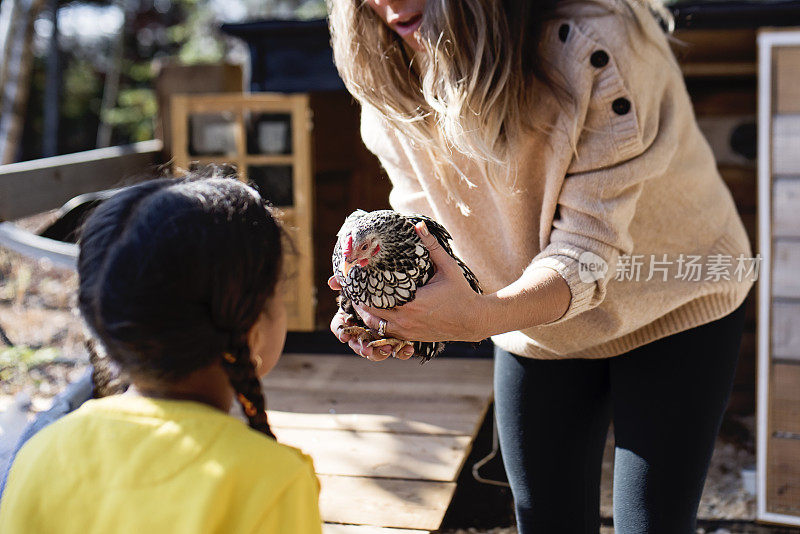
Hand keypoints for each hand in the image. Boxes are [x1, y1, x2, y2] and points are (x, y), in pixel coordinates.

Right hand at [328, 277, 414, 361]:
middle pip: (357, 344)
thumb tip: (332, 282)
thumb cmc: (374, 287)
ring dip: (380, 352)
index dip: (341, 333)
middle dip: (362, 348)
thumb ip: (346, 282)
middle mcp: (362, 331)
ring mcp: (377, 338)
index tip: (345, 337)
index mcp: (350, 318)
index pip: (339, 328)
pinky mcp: (394, 340)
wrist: (401, 292)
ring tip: (388, 349)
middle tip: (368, 349)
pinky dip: (401, 351)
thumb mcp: (362, 285)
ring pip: (375, 351)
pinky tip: (408, 348)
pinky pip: (396, 351)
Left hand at [351, 221, 487, 343]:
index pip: (376, 297)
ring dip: (364, 314)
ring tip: (356, 300)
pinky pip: (384, 333)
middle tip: (349, 287)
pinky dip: (376, 324)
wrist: (472, 320)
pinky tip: (371, 314)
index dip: (361, 289)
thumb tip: (418, 225)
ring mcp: (407, 331)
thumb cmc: (461, 293)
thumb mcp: (448, 268)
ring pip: (375, 325)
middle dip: (358, 300)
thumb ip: (432, 246)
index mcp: (412, 303)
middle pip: (370, 312)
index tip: (352, 277)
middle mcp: (406, 320)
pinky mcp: (410, 338)